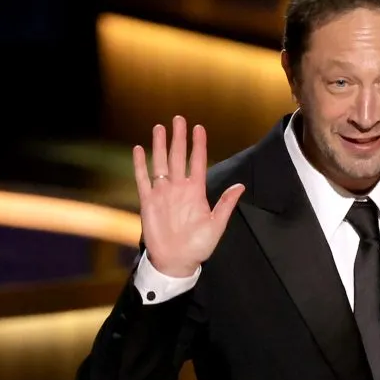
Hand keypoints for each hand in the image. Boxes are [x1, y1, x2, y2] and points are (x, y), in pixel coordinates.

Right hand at [132, 116, 244, 276]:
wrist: (176, 261)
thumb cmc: (198, 246)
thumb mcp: (216, 225)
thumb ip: (225, 204)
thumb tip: (240, 186)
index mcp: (196, 192)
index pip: (197, 162)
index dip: (198, 145)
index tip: (199, 127)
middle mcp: (179, 188)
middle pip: (178, 157)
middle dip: (178, 138)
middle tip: (179, 119)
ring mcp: (163, 193)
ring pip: (160, 163)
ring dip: (159, 146)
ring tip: (159, 127)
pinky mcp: (148, 202)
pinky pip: (143, 179)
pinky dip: (140, 165)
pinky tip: (139, 149)